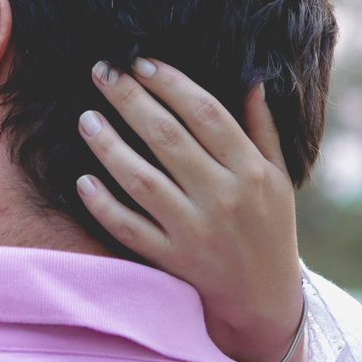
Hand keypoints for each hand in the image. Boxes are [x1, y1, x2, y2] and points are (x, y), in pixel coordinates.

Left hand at [75, 59, 305, 361]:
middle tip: (102, 71)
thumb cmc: (270, 229)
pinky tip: (82, 180)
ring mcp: (195, 230)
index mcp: (251, 170)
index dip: (169, 83)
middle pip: (167, 136)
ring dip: (108, 144)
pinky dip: (103, 205)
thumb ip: (263, 130)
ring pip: (141, 179)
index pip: (205, 113)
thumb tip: (252, 81)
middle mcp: (223, 197)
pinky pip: (129, 228)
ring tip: (86, 118)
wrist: (265, 300)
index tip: (141, 62)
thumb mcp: (279, 178)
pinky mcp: (172, 259)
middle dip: (129, 98)